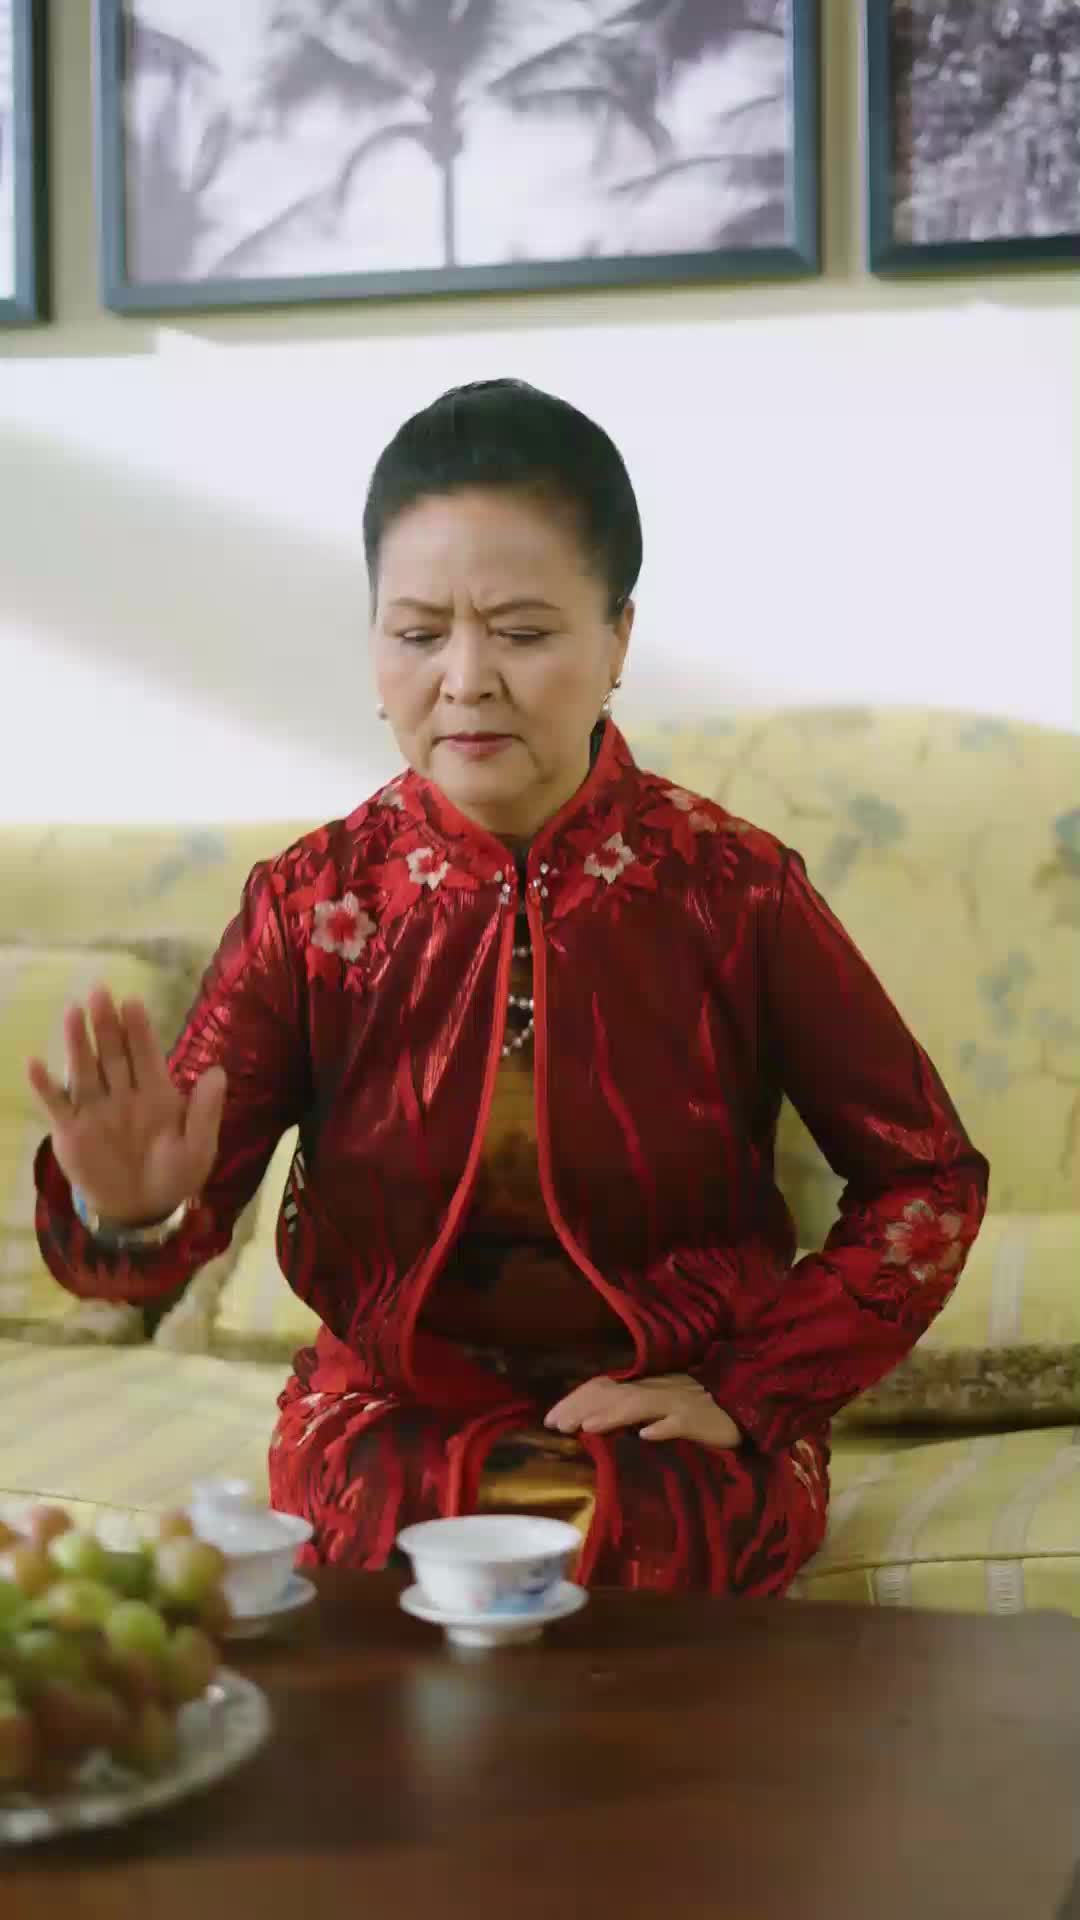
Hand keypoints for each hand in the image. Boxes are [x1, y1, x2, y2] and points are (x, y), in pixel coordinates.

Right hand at [26, 987, 225, 1227]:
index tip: (133, 1002)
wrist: (143, 1209)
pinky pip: (57, 1104)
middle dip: (107, 1024)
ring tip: (72, 1012)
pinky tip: (35, 1064)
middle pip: (113, 1054)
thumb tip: (219, 1072)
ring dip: (78, 1042)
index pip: (146, 1054)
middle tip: (100, 992)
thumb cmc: (174, 1175)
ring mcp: (95, 1110)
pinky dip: (45, 1085)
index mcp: (156, 1093)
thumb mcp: (198, 1148)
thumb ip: (204, 1112)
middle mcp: (123, 1094)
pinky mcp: (71, 1130)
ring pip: (85, 1069)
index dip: (139, 1029)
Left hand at [545, 1374, 741, 1449]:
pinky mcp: (701, 1419)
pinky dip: (663, 1427)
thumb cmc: (702, 1408)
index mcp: (646, 1387)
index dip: (576, 1400)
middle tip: (555, 1425)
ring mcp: (680, 1402)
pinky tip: (646, 1436)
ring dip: (614, 1415)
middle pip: (614, 1394)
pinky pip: (681, 1421)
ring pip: (641, 1404)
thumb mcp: (663, 1405)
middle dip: (582, 1408)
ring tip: (588, 1428)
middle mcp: (658, 1390)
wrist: (747, 1404)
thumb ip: (635, 1411)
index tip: (549, 1419)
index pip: (604, 1387)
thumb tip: (594, 1422)